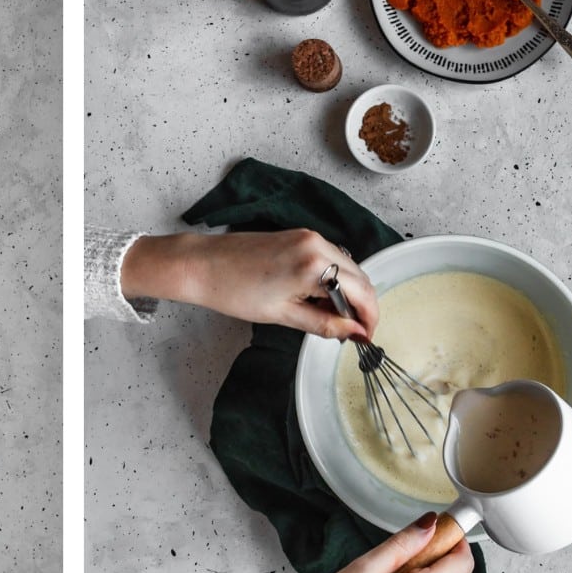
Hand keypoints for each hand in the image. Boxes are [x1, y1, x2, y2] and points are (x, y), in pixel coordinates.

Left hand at [120, 230, 378, 339]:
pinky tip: (319, 299)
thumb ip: (325, 324)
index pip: (361, 291)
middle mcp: (317, 244)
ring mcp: (308, 236)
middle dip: (361, 306)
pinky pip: (329, 258)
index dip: (369, 317)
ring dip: (347, 292)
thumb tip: (354, 332)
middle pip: (359, 277)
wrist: (202, 266)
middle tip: (352, 332)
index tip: (366, 337)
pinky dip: (332, 278)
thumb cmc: (234, 291)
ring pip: (346, 267)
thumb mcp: (284, 315)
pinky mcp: (298, 235)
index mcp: (314, 264)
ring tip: (332, 319)